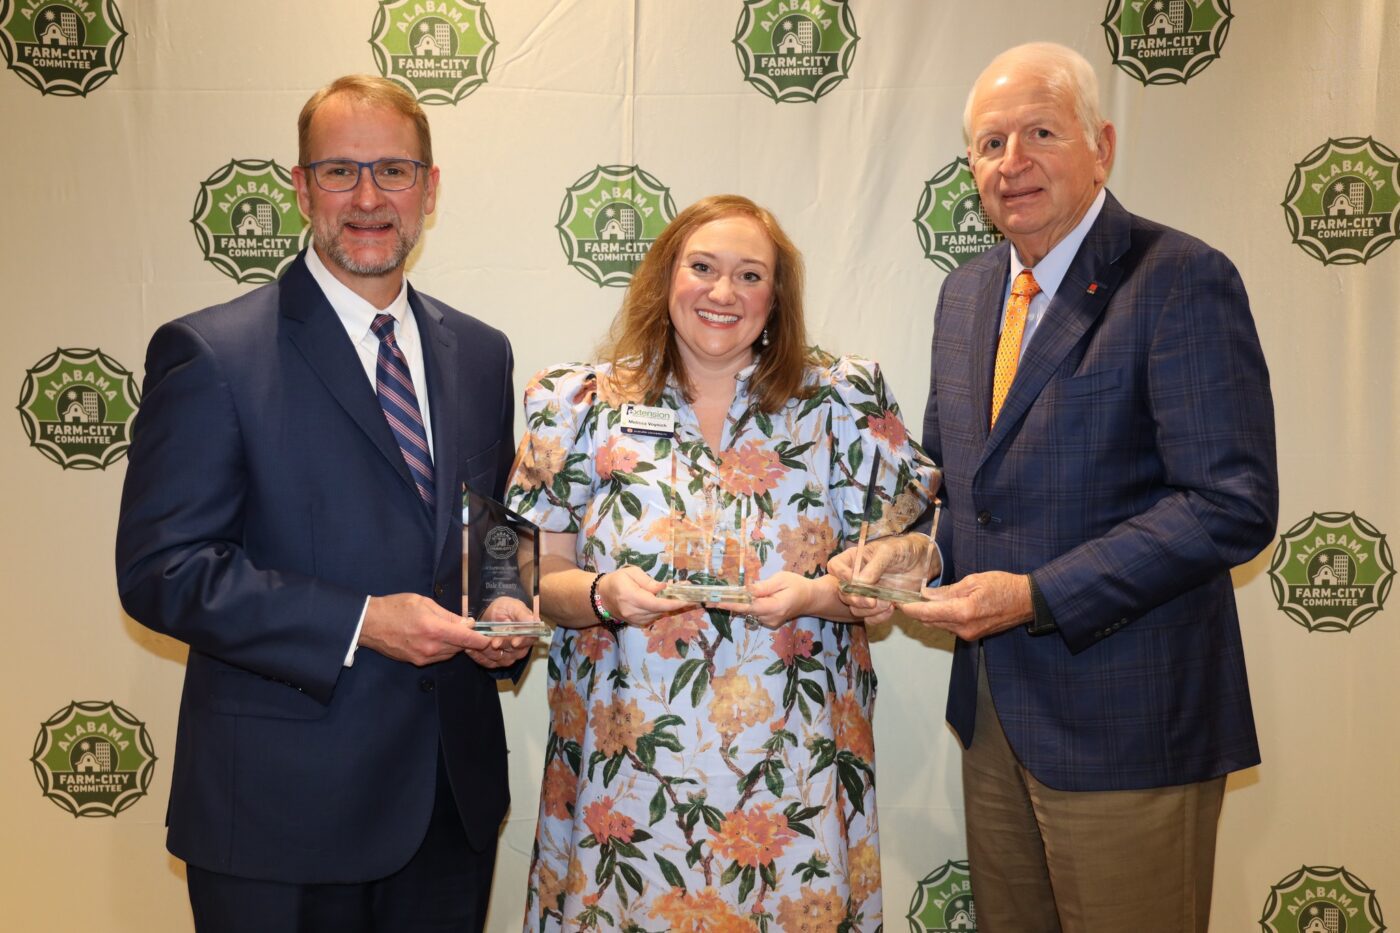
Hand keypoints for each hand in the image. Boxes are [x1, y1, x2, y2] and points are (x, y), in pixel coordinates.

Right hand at [361, 592, 490, 665]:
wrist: (370, 624)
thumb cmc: (395, 608)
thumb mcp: (424, 603)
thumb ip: (448, 615)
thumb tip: (466, 624)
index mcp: (434, 629)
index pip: (466, 639)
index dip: (481, 640)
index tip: (491, 639)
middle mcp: (431, 647)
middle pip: (460, 647)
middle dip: (467, 639)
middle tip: (468, 629)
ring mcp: (424, 657)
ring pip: (450, 653)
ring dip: (455, 644)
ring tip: (448, 630)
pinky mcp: (417, 662)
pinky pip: (439, 657)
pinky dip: (444, 649)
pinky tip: (437, 638)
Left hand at [464, 596, 538, 667]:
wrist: (490, 612)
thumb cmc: (505, 608)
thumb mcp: (513, 606)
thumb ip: (522, 614)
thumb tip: (534, 621)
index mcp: (528, 633)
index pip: (529, 640)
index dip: (522, 642)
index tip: (514, 641)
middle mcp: (520, 647)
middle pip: (515, 652)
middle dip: (503, 647)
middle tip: (493, 642)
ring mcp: (508, 655)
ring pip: (501, 659)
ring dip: (489, 653)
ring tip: (479, 644)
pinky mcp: (495, 659)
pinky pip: (488, 663)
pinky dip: (479, 657)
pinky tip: (471, 649)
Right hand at [598, 565, 690, 626]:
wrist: (601, 596)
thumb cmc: (617, 580)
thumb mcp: (632, 572)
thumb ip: (649, 582)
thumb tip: (664, 588)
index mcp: (631, 597)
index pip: (657, 603)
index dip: (674, 603)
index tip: (689, 600)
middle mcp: (633, 611)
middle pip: (660, 610)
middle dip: (676, 602)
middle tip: (688, 593)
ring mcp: (634, 620)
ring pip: (658, 614)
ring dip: (668, 605)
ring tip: (675, 594)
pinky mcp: (636, 623)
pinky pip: (653, 617)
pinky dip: (660, 610)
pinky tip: (662, 601)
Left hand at [713, 571, 813, 628]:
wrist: (810, 599)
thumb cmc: (797, 585)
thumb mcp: (781, 579)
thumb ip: (763, 587)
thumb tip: (746, 590)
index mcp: (776, 606)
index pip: (749, 606)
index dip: (732, 604)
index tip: (716, 602)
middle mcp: (771, 618)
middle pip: (746, 610)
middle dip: (728, 603)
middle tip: (708, 599)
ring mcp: (770, 622)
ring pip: (748, 612)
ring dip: (737, 604)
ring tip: (721, 596)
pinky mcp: (768, 622)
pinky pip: (753, 613)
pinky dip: (746, 606)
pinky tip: (742, 598)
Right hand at [828, 534, 939, 623]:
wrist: (923, 562)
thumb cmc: (904, 549)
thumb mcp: (889, 551)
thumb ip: (874, 566)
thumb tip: (859, 583)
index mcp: (854, 559)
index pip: (835, 567)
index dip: (840, 575)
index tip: (854, 582)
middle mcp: (856, 577)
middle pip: (843, 592)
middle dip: (856, 599)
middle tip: (871, 602)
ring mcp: (866, 593)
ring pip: (854, 608)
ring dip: (868, 610)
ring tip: (887, 604)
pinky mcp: (877, 605)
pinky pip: (869, 618)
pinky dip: (878, 617)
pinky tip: (891, 609)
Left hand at [900, 571, 1032, 640]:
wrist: (1027, 601)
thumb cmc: (1003, 586)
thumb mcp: (973, 581)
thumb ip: (947, 591)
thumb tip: (925, 594)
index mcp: (963, 612)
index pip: (926, 613)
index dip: (909, 608)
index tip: (897, 601)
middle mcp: (963, 628)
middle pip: (929, 622)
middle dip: (915, 611)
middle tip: (904, 598)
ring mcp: (968, 634)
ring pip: (938, 626)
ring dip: (928, 615)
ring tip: (919, 600)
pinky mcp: (972, 635)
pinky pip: (949, 627)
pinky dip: (941, 618)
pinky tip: (939, 606)